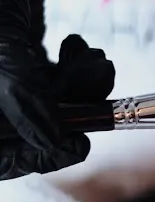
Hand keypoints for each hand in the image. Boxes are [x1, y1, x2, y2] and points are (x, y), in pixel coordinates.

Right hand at [0, 0, 114, 178]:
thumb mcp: (0, 44)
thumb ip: (23, 96)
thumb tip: (57, 144)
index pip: (1, 157)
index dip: (37, 157)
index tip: (79, 144)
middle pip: (33, 133)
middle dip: (72, 110)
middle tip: (98, 79)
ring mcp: (3, 79)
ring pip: (53, 108)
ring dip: (84, 88)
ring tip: (91, 57)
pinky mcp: (20, 59)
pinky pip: (58, 84)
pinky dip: (78, 70)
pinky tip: (77, 47)